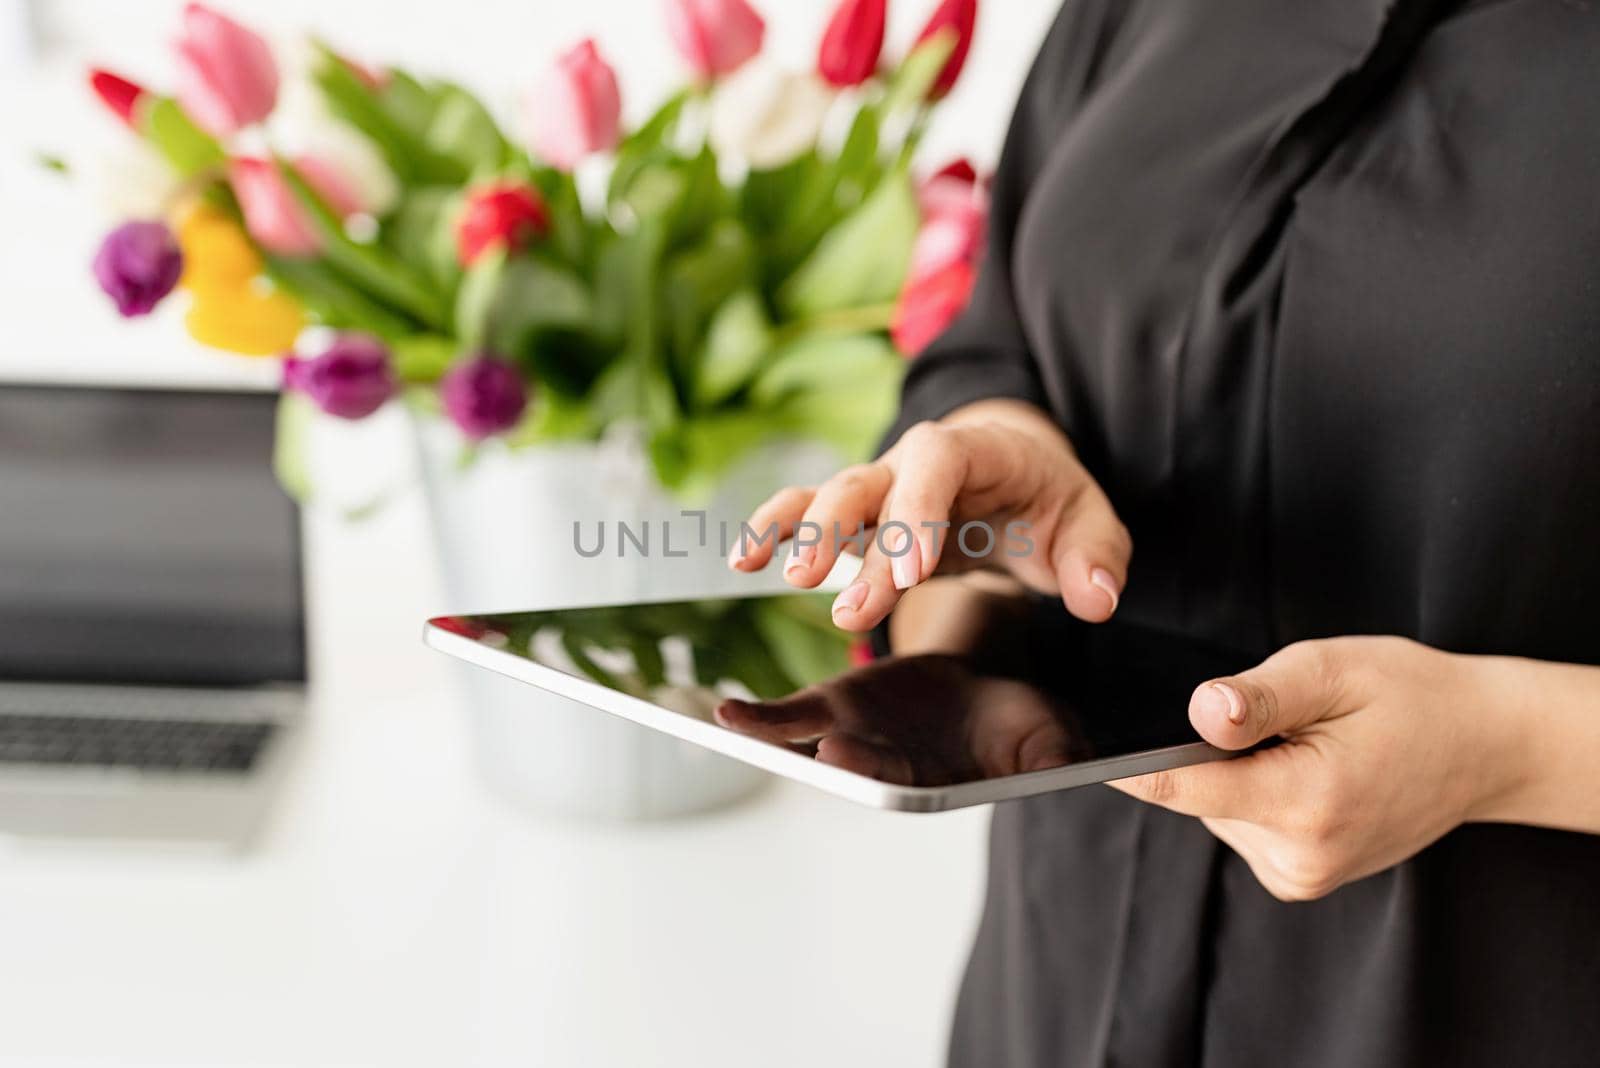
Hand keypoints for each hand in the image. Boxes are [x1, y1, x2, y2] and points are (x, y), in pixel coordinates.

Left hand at [713, 654, 1089, 785]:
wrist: (982, 685)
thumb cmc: (1015, 721)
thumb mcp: (1043, 737)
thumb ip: (1050, 758)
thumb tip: (1071, 770)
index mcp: (933, 780)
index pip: (902, 782)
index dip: (875, 770)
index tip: (845, 754)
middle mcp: (885, 766)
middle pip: (855, 764)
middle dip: (834, 757)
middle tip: (821, 747)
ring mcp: (854, 737)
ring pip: (810, 740)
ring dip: (777, 738)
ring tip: (736, 725)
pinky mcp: (832, 707)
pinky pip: (789, 715)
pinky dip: (758, 718)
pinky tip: (724, 712)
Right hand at [729, 399, 1131, 631]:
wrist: (1012, 474)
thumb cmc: (1046, 499)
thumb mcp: (1087, 522)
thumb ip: (1096, 556)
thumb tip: (1097, 597)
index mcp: (976, 452)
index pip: (940, 464)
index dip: (920, 512)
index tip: (911, 572)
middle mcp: (916, 461)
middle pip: (871, 483)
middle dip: (848, 537)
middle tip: (835, 597)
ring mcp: (880, 485)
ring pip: (830, 495)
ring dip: (802, 533)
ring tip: (777, 574)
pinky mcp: (856, 513)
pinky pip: (804, 510)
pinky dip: (773, 528)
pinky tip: (744, 558)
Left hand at [1110, 636, 1524, 900]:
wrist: (1484, 746)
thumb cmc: (1410, 696)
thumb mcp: (1332, 671)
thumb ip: (1259, 697)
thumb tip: (1199, 714)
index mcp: (1304, 801)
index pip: (1183, 789)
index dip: (1129, 768)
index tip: (1076, 756)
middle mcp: (1298, 854)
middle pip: (1198, 795)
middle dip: (1214, 752)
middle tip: (1277, 717)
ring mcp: (1302, 875)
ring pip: (1218, 811)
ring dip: (1239, 774)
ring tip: (1304, 743)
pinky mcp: (1302, 878)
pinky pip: (1244, 826)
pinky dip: (1258, 795)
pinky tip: (1306, 771)